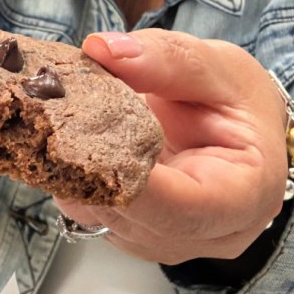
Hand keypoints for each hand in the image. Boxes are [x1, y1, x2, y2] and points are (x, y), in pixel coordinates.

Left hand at [55, 29, 289, 264]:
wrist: (242, 134)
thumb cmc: (242, 107)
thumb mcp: (220, 68)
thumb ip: (166, 59)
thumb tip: (102, 49)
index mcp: (241, 200)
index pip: (177, 207)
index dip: (124, 178)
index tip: (79, 135)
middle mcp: (203, 237)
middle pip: (125, 214)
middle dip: (83, 163)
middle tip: (51, 109)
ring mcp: (162, 243)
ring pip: (96, 216)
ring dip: (71, 170)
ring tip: (61, 119)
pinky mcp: (130, 236)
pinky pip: (89, 211)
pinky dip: (73, 176)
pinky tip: (71, 141)